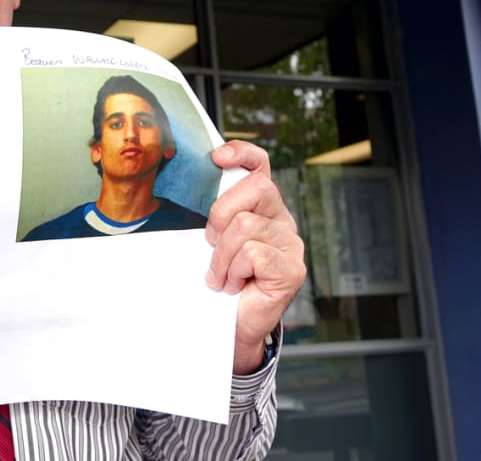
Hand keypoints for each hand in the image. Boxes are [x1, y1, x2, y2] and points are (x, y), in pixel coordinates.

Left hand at [205, 141, 305, 374]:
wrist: (228, 326)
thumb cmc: (219, 280)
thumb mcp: (211, 240)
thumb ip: (212, 214)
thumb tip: (188, 187)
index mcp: (261, 206)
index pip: (260, 166)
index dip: (242, 154)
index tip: (217, 158)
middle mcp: (281, 220)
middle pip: (256, 188)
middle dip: (222, 213)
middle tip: (211, 242)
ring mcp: (290, 244)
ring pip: (246, 225)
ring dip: (222, 255)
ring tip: (222, 274)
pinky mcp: (292, 268)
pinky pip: (253, 253)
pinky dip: (234, 271)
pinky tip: (235, 285)